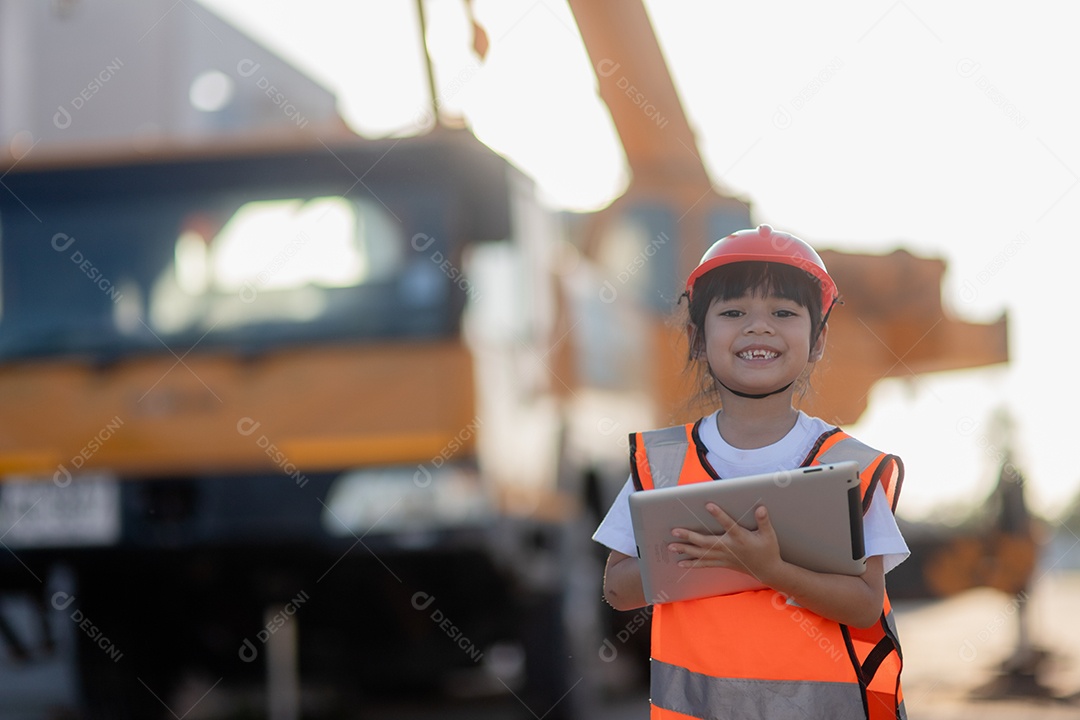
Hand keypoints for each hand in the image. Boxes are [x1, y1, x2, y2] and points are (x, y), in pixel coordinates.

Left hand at [668, 504, 784, 583]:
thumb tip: (760, 508)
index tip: (708, 505)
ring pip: (701, 553)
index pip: (728, 524)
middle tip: (675, 531)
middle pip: (706, 542)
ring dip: (686, 550)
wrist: (767, 571)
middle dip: (689, 536)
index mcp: (740, 538)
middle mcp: (728, 548)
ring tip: (671, 546)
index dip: (719, 515)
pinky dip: (692, 563)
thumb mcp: (769, 535)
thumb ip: (763, 521)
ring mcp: (723, 557)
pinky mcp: (721, 563)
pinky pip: (704, 564)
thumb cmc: (767, 550)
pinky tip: (680, 563)